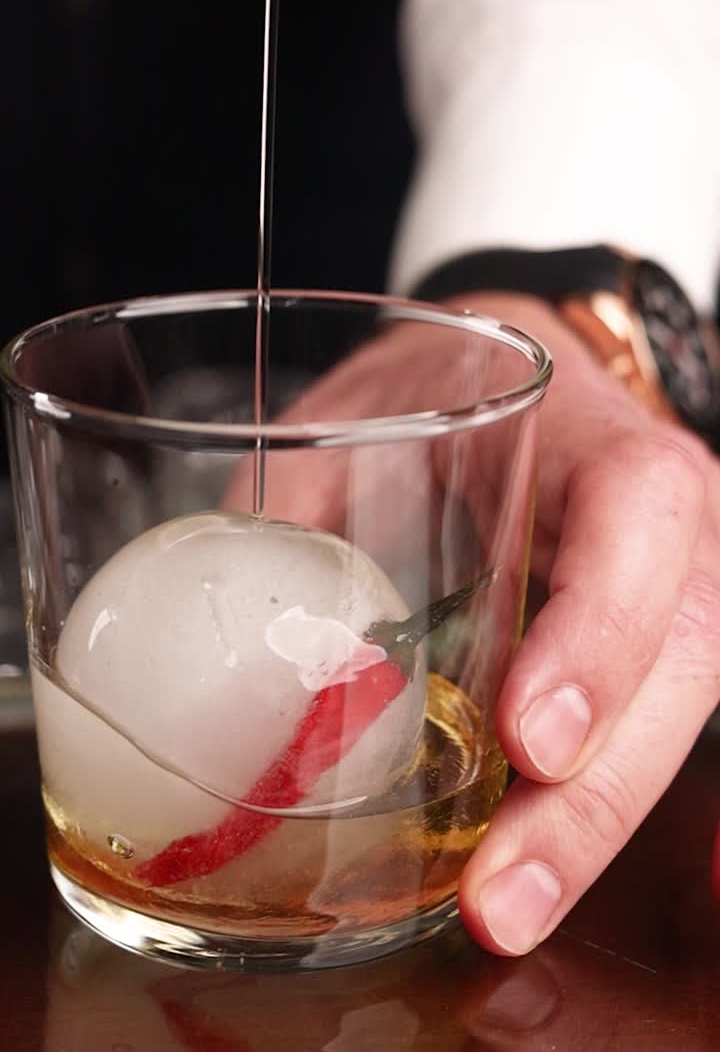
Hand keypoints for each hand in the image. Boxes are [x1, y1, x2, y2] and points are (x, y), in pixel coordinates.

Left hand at [226, 291, 719, 954]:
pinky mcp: (648, 651)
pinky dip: (578, 813)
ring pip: (676, 718)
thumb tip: (229, 634)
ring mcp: (674, 589)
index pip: (639, 511)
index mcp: (594, 433)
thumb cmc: (439, 388)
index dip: (600, 630)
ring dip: (589, 830)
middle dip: (595, 796)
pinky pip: (639, 735)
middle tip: (501, 894)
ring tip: (504, 911)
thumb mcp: (360, 413)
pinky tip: (514, 873)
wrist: (510, 380)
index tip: (527, 737)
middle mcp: (668, 521)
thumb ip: (305, 504)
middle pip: (678, 656)